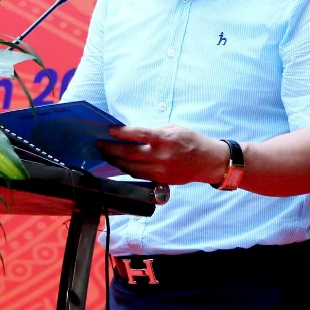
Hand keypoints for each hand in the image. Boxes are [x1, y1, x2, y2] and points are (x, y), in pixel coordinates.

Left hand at [98, 124, 228, 185]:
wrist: (208, 162)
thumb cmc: (191, 141)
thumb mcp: (173, 128)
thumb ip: (153, 132)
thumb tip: (132, 135)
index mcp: (165, 139)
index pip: (137, 135)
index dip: (121, 133)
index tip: (109, 131)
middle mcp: (161, 156)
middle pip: (129, 154)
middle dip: (111, 149)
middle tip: (100, 144)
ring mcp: (160, 170)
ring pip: (131, 168)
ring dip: (116, 161)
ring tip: (107, 154)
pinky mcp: (161, 180)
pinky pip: (139, 175)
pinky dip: (127, 170)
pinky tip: (120, 164)